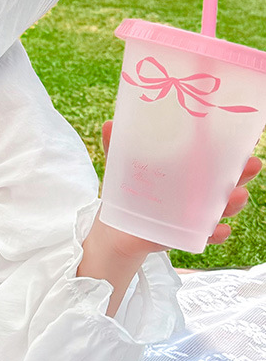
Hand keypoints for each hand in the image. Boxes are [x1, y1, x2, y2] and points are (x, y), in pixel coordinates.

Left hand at [100, 120, 262, 254]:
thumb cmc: (126, 191)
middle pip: (226, 182)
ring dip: (232, 204)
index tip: (247, 139)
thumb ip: (118, 147)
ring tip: (239, 197)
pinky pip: (204, 236)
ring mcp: (192, 215)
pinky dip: (214, 234)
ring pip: (220, 208)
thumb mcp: (123, 167)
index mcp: (185, 172)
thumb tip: (109, 124)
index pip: (214, 158)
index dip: (232, 150)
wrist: (115, 229)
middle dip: (241, 174)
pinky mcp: (183, 235)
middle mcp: (195, 193)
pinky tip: (221, 231)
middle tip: (252, 165)